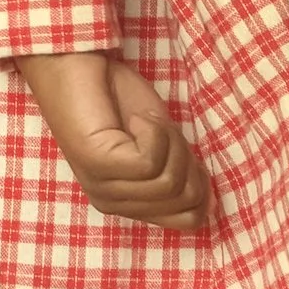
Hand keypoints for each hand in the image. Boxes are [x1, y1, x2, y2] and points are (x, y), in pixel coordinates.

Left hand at [14, 51, 207, 230]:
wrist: (79, 68)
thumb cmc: (121, 101)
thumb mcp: (163, 146)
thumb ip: (180, 175)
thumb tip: (209, 203)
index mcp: (130, 205)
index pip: (190, 221)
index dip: (200, 181)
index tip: (179, 149)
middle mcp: (113, 204)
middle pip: (186, 200)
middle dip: (186, 158)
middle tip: (159, 131)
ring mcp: (103, 188)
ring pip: (169, 182)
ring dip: (169, 142)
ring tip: (146, 123)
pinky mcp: (98, 166)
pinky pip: (150, 163)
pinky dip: (154, 132)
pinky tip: (136, 119)